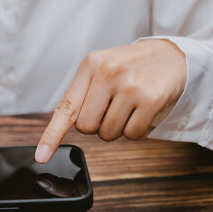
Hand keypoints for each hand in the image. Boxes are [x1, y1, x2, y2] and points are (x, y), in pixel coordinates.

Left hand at [35, 39, 186, 162]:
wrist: (171, 54)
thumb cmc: (130, 67)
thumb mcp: (101, 68)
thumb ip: (83, 93)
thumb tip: (64, 127)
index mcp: (90, 65)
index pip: (66, 107)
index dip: (52, 135)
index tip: (41, 156)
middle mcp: (108, 73)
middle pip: (87, 128)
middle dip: (97, 125)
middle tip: (111, 108)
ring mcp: (130, 86)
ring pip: (109, 134)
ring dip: (117, 128)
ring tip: (128, 106)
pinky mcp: (151, 99)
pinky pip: (133, 135)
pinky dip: (136, 130)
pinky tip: (142, 111)